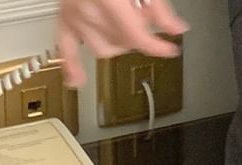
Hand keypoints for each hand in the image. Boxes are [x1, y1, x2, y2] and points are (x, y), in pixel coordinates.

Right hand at [57, 0, 189, 86]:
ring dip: (120, 43)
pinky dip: (72, 65)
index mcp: (107, 0)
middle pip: (124, 42)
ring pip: (104, 48)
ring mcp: (74, 14)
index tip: (171, 50)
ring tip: (125, 24)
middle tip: (145, 15)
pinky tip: (78, 80)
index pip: (137, 37)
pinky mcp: (65, 17)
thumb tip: (176, 29)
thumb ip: (160, 8)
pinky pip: (65, 47)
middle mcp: (87, 9)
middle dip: (140, 34)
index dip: (158, 46)